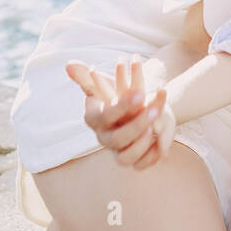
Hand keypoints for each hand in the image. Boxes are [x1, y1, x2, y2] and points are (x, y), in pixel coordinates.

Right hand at [66, 55, 175, 169]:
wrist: (134, 110)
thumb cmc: (115, 95)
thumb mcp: (103, 83)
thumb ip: (87, 76)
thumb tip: (69, 65)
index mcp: (94, 120)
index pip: (105, 116)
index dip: (122, 107)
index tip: (141, 93)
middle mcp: (104, 138)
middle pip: (118, 138)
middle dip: (137, 124)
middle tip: (154, 110)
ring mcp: (117, 151)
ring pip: (127, 156)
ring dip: (143, 142)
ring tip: (157, 125)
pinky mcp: (133, 160)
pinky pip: (141, 165)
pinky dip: (151, 156)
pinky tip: (161, 142)